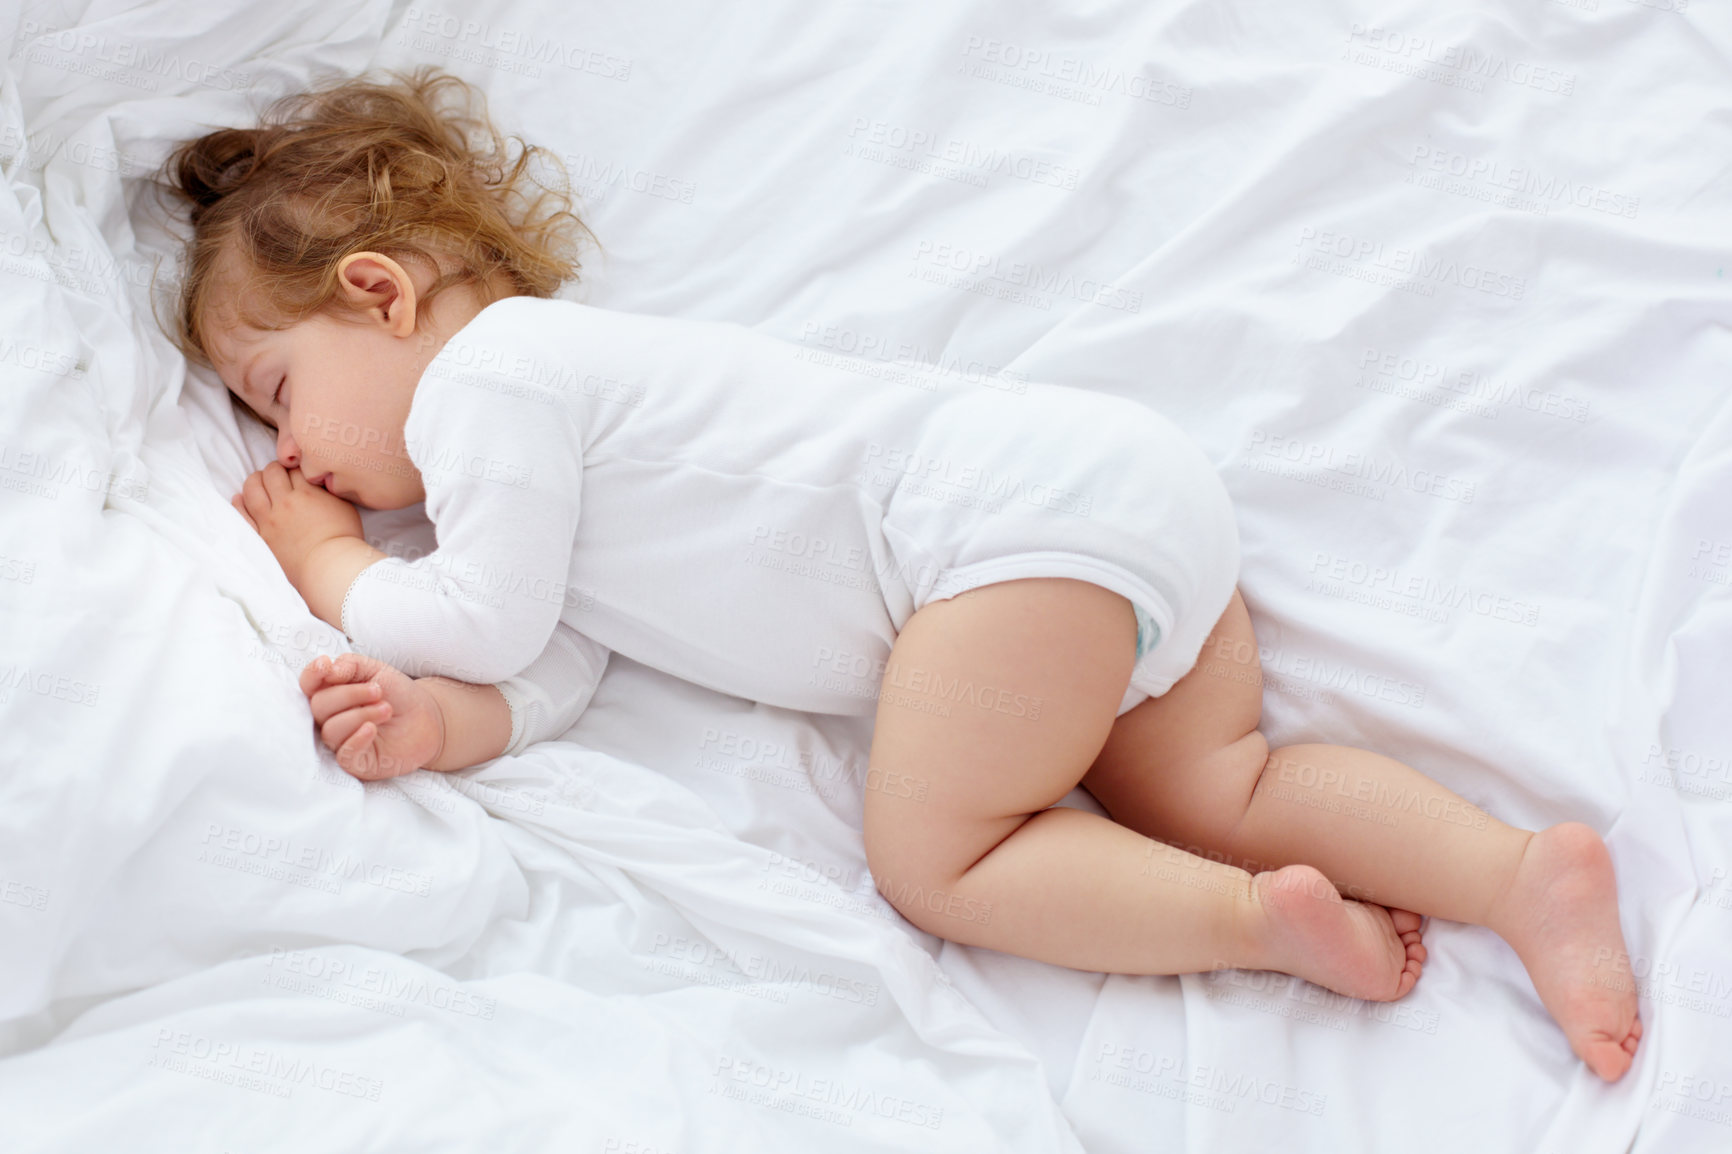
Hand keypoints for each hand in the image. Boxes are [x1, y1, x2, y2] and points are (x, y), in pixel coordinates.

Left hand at [233, 463, 363, 590]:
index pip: (293, 469)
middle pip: (271, 473)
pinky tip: (241, 499)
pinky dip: (239, 503)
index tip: (297, 473)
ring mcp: (269, 520)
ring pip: (252, 488)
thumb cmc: (342, 540)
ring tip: (260, 482)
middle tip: (279, 475)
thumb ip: (328, 492)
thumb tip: (319, 484)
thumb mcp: (344, 507)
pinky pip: (242, 515)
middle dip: (275, 470)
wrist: (330, 567)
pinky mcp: (261, 537)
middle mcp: (285, 503)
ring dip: (255, 481)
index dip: (296, 468)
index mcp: (307, 493)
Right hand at [299, 652, 443, 780]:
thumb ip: (350, 665)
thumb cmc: (398, 695)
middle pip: (318, 706)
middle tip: (378, 691)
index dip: (312, 675)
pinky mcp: (355, 762)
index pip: (308, 686)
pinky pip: (344, 755)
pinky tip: (372, 729)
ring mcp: (341, 742)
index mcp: (331, 694)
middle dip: (349, 695)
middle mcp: (330, 719)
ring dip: (360, 715)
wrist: (428, 719)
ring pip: (330, 730)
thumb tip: (327, 668)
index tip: (324, 665)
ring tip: (386, 709)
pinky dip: (356, 740)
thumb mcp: (377, 670)